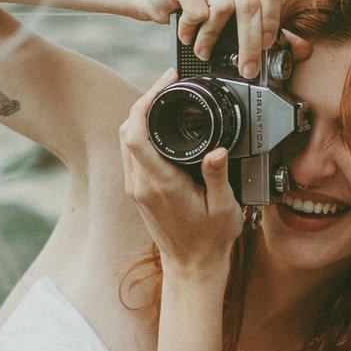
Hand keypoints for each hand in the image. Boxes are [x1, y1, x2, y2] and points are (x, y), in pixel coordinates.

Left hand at [119, 75, 244, 277]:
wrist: (191, 266)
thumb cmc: (210, 240)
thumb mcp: (224, 208)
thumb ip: (218, 177)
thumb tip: (218, 151)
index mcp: (161, 184)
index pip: (137, 135)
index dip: (146, 102)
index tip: (167, 83)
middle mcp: (141, 184)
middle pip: (127, 130)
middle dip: (144, 101)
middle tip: (169, 84)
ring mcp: (136, 188)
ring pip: (126, 139)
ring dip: (141, 115)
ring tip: (166, 98)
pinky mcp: (138, 190)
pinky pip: (132, 152)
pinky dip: (141, 132)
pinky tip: (161, 124)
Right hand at [133, 0, 285, 78]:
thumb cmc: (192, 5)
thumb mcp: (230, 17)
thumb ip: (264, 30)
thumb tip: (302, 49)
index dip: (273, 19)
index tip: (267, 46)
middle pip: (249, 3)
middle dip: (249, 42)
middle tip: (247, 68)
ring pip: (224, 8)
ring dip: (213, 38)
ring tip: (204, 50)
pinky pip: (198, 11)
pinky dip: (193, 30)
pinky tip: (187, 34)